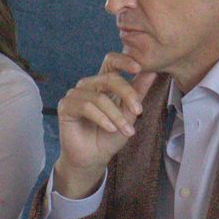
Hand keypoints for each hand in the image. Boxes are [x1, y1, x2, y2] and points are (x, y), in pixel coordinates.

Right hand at [53, 53, 156, 198]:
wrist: (93, 158)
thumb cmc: (110, 136)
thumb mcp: (129, 114)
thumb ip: (138, 93)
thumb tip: (152, 72)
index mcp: (102, 83)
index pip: (111, 61)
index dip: (124, 60)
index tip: (138, 68)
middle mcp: (87, 85)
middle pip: (109, 78)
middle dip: (127, 94)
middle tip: (138, 112)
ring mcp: (75, 95)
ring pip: (99, 96)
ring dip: (116, 115)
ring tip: (126, 130)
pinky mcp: (65, 106)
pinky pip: (86, 106)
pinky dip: (101, 118)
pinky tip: (110, 129)